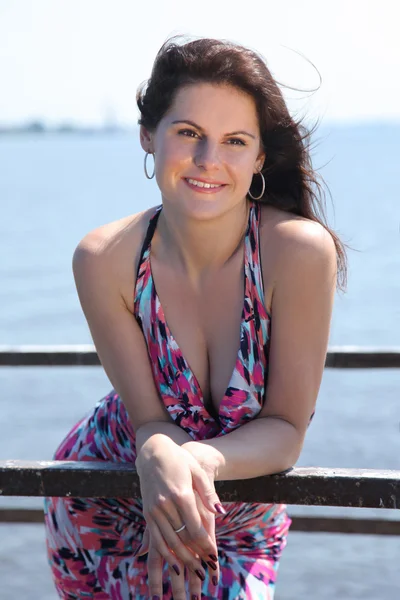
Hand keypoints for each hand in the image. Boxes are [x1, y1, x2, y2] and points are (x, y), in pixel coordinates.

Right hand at [135, 435, 221, 595]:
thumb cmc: (180, 460)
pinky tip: (175, 564)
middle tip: (207, 572)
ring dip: (182, 559)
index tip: (214, 558)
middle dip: (196, 557)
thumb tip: (220, 512)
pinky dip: (165, 553)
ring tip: (194, 573)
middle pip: (182, 538)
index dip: (205, 545)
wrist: (153, 452)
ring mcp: (154, 509)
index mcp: (180, 494)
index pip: (195, 527)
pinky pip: (155, 538)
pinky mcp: (147, 512)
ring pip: (168, 542)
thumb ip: (208, 493)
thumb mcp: (197, 471)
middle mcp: (165, 504)